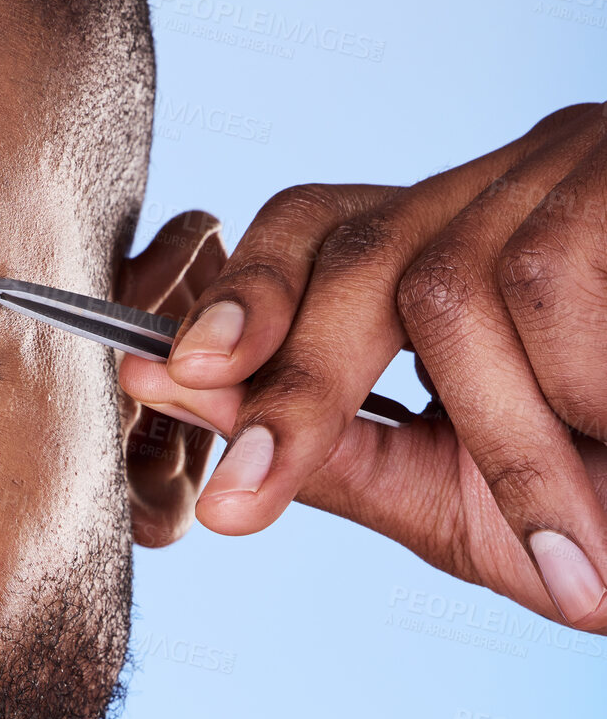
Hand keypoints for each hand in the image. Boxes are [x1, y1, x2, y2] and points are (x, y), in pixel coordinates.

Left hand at [118, 103, 606, 629]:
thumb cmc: (604, 514)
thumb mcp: (449, 496)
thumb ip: (324, 449)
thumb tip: (176, 395)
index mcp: (449, 251)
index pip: (311, 233)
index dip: (238, 299)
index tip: (157, 375)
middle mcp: (505, 188)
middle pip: (351, 245)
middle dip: (294, 387)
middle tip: (244, 504)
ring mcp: (581, 169)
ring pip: (451, 287)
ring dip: (501, 445)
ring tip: (572, 548)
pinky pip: (553, 287)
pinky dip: (571, 406)